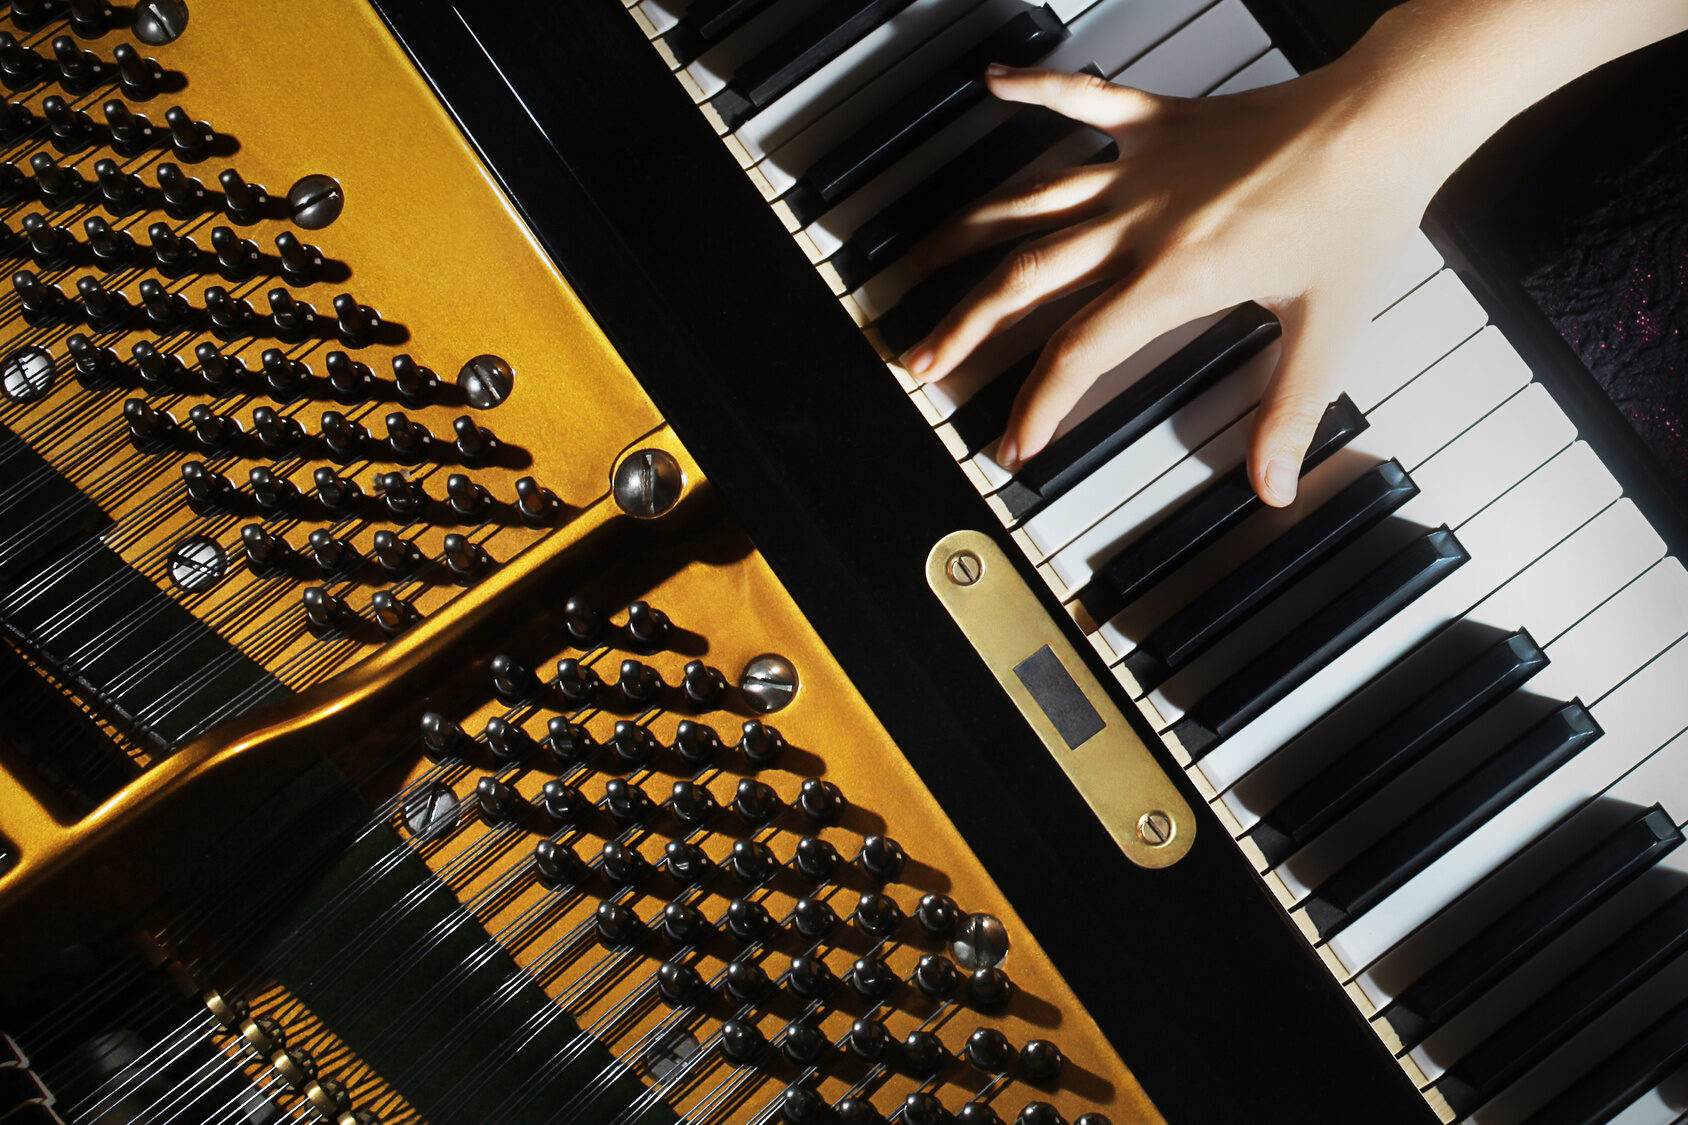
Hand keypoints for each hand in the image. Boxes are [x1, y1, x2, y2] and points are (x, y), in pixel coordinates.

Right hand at [901, 62, 1436, 506]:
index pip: (1079, 350)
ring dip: (967, 234)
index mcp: (1174, 276)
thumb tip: (1275, 485)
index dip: (1038, 402)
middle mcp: (1141, 222)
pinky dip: (1038, 90)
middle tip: (922, 360)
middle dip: (964, 327)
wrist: (1386, 118)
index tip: (1016, 441)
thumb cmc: (1360, 210)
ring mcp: (1143, 168)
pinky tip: (993, 84)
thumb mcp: (1326, 328)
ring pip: (1031, 201)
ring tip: (918, 262)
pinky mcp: (1160, 122)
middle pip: (1026, 280)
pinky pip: (1086, 100)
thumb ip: (1290, 413)